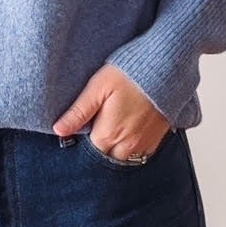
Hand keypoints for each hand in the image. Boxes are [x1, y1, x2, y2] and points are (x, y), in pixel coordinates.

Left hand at [53, 64, 173, 161]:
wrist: (166, 68)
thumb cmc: (131, 74)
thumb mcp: (98, 88)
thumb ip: (79, 112)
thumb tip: (59, 130)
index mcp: (109, 134)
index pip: (89, 152)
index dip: (83, 142)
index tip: (84, 129)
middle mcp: (128, 145)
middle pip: (106, 157)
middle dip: (100, 147)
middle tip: (99, 126)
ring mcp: (145, 144)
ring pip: (124, 158)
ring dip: (116, 148)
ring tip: (114, 126)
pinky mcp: (158, 139)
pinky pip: (141, 153)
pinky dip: (133, 146)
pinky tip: (129, 129)